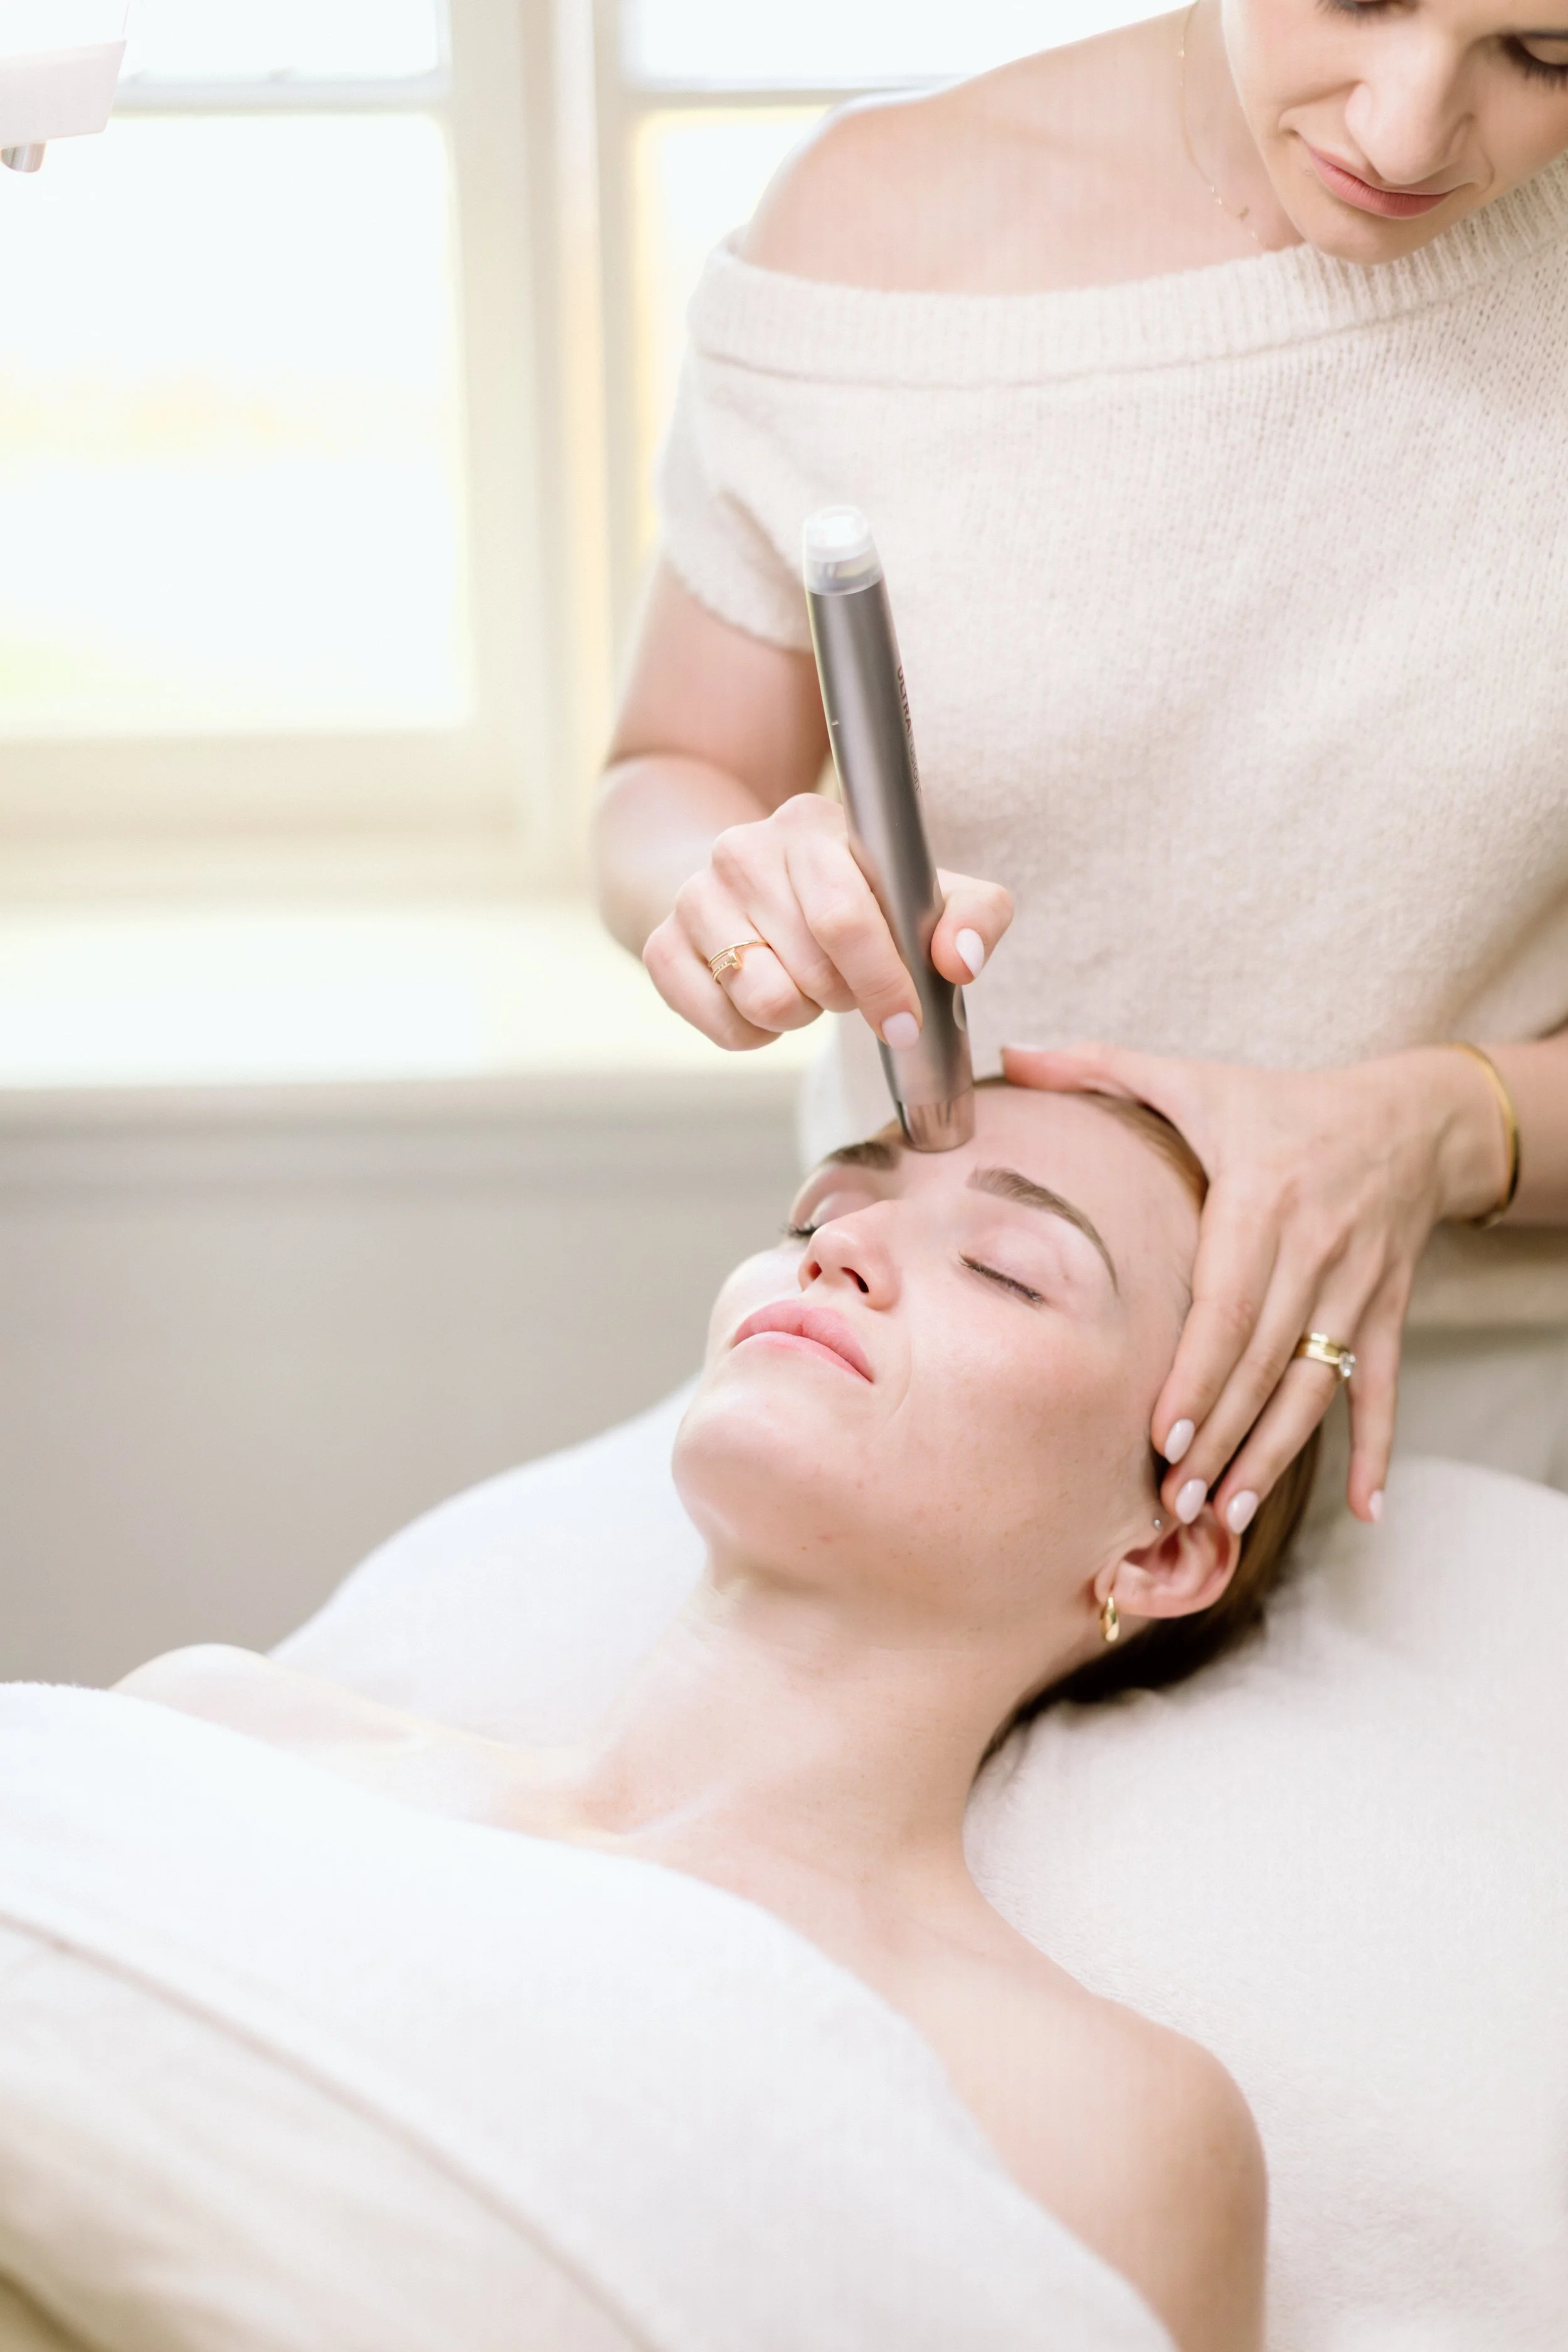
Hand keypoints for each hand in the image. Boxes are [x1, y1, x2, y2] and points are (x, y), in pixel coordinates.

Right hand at [644, 794, 1012, 1050]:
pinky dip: (757, 1034)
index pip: (842, 916)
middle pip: (809, 970)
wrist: (751, 884)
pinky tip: (765, 999)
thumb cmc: (858, 895)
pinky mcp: (662, 946)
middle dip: (844, 996)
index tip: (905, 1022)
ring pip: (765, 1001)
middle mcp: (741, 850)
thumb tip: (960, 963)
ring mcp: (695, 897)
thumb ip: (973, 917)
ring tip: (806, 983)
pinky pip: (724, 1028)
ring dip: (801, 1014)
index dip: (881, 980)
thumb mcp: (927, 893)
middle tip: (847, 982)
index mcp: (811, 826)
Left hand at [1000, 1041, 1511, 1526]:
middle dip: (1221, 1437)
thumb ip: (1100, 1067)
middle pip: (1264, 1362)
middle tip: (1177, 1500)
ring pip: (1316, 1387)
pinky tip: (1366, 1509)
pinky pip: (1385, 1389)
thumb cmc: (1283, 1106)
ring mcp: (1358, 1291)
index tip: (1163, 1436)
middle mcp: (1315, 1252)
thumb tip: (1011, 1052)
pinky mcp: (1388, 1314)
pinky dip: (1379, 1450)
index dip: (1199, 1375)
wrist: (1410, 1119)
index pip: (1230, 1305)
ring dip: (1275, 1456)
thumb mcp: (1196, 1078)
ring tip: (1232, 1513)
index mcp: (1261, 1202)